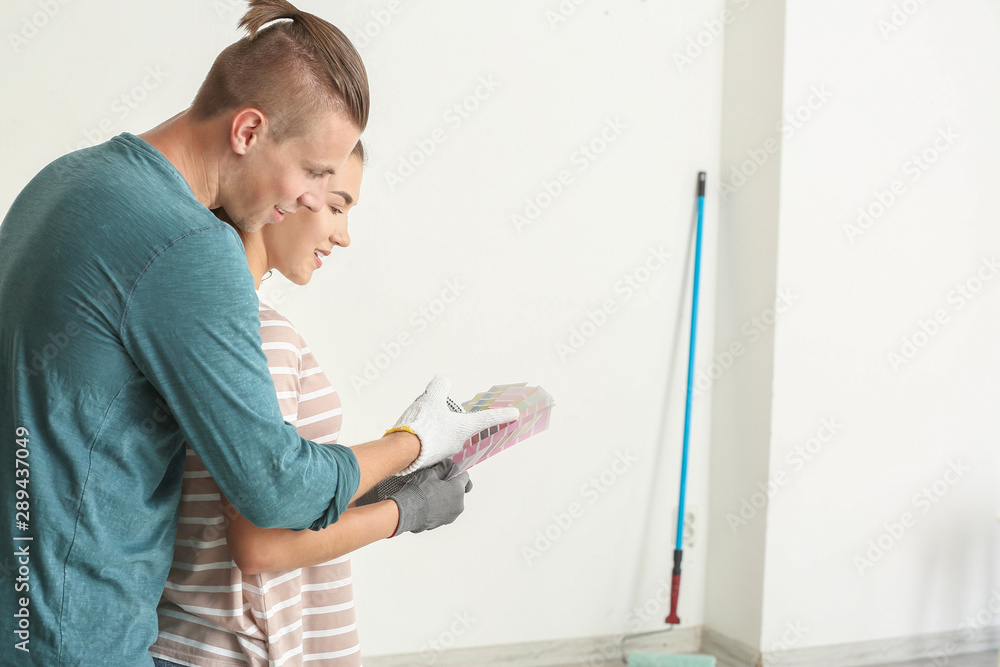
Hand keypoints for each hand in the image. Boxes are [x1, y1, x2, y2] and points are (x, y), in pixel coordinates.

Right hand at [357, 460, 473, 535]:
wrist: (406, 512)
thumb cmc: (419, 493)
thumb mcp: (431, 474)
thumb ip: (443, 467)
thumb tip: (448, 464)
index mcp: (458, 490)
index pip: (465, 477)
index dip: (457, 472)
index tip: (450, 471)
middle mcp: (459, 504)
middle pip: (459, 490)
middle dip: (451, 486)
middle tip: (437, 482)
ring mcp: (451, 515)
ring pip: (452, 502)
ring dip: (445, 497)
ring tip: (430, 494)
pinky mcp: (443, 523)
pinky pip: (445, 511)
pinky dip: (439, 507)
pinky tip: (427, 504)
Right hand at [389, 375, 517, 474]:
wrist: (401, 450)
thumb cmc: (421, 426)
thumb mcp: (431, 398)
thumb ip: (440, 387)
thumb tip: (442, 381)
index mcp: (465, 428)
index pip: (488, 419)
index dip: (502, 414)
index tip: (515, 414)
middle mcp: (458, 442)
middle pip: (459, 426)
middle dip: (450, 418)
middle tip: (435, 411)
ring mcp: (444, 452)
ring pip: (443, 434)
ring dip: (434, 427)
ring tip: (419, 419)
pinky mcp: (430, 458)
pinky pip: (431, 443)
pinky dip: (425, 436)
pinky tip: (414, 430)